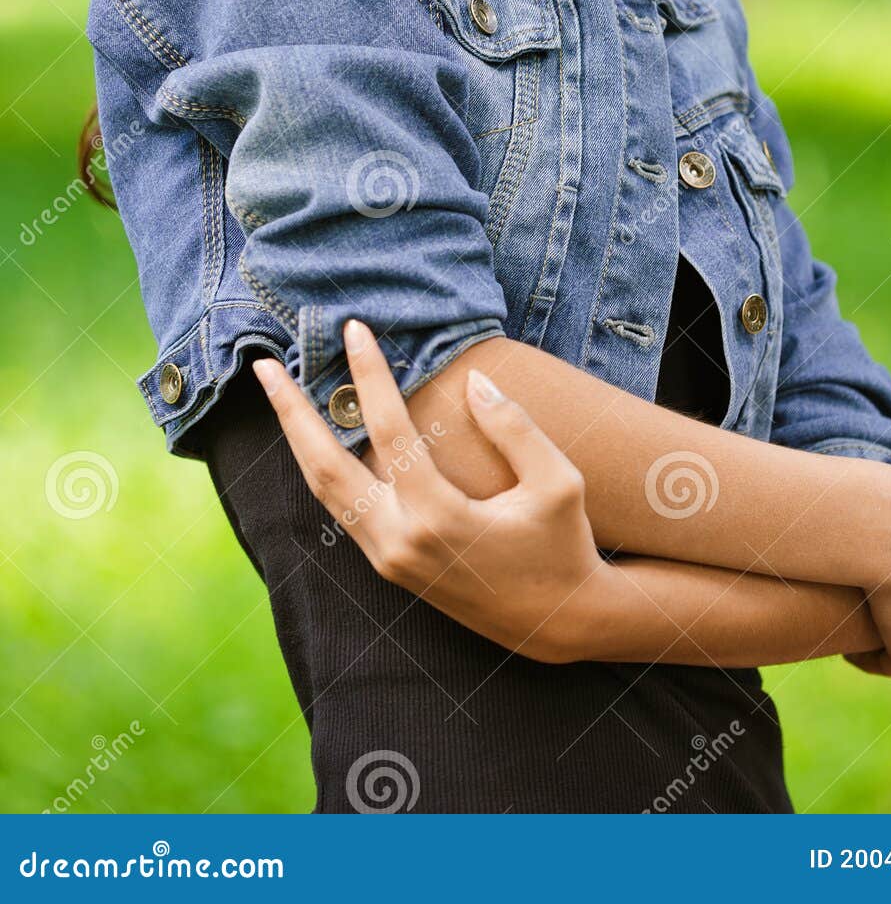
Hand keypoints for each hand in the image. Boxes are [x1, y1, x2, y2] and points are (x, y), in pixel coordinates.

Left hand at [250, 319, 619, 664]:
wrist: (560, 623)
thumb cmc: (563, 547)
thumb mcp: (557, 482)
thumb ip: (514, 428)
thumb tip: (472, 381)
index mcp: (438, 519)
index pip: (389, 432)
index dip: (369, 376)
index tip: (354, 330)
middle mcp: (400, 542)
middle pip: (324, 468)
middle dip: (291, 413)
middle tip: (264, 367)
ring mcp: (390, 560)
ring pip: (324, 493)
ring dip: (297, 440)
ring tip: (279, 393)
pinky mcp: (391, 568)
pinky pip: (344, 509)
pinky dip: (323, 467)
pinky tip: (318, 435)